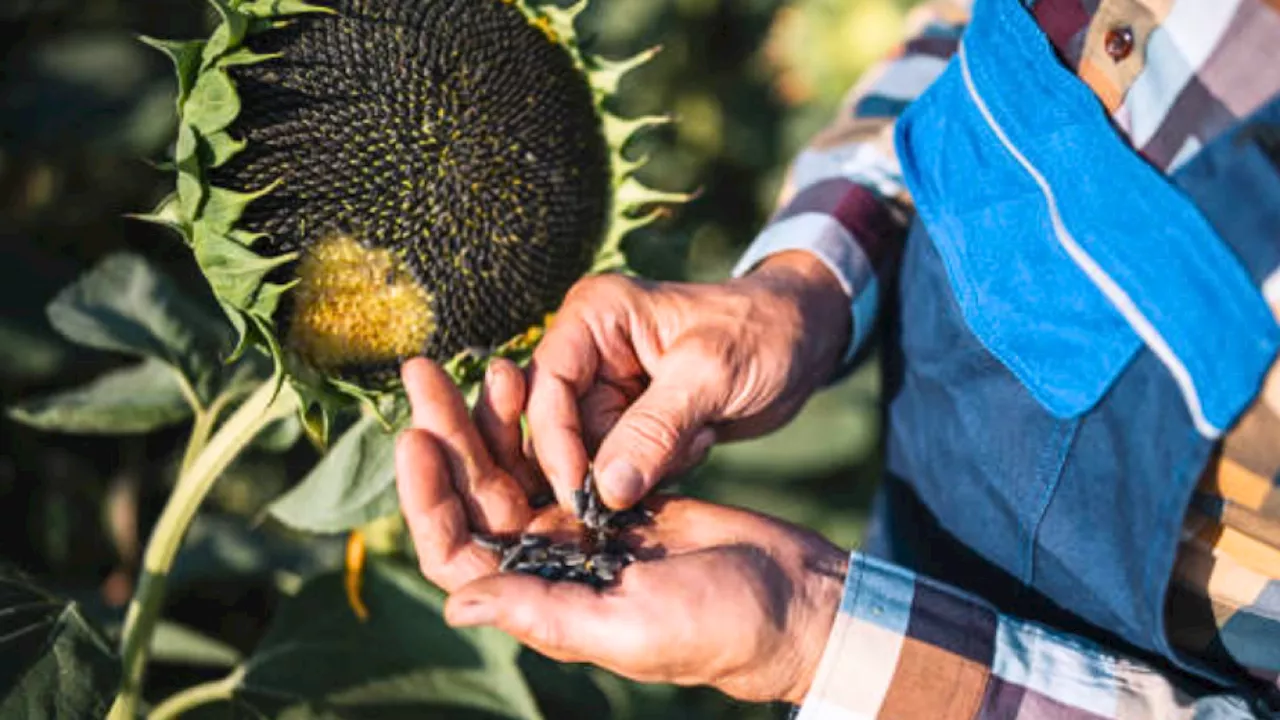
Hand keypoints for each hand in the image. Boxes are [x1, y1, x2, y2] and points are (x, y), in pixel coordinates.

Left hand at [396, 357, 848, 703]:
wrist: (790, 598)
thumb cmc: (718, 625)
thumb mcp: (628, 624)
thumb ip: (544, 612)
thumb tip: (454, 605)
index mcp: (540, 599)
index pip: (455, 551)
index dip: (427, 498)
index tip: (416, 438)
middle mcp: (547, 564)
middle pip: (475, 496)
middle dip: (447, 434)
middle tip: (423, 374)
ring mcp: (578, 528)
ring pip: (513, 467)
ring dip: (489, 418)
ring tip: (480, 363)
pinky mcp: (611, 496)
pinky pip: (558, 452)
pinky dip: (540, 419)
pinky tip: (529, 377)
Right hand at [529, 251, 850, 509]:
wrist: (805, 340)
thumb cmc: (762, 334)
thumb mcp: (711, 375)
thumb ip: (654, 430)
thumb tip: (605, 491)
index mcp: (593, 316)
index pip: (546, 389)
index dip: (555, 445)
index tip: (582, 495)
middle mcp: (588, 350)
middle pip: (561, 429)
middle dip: (609, 462)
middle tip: (670, 458)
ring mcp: (608, 388)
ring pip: (593, 456)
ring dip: (644, 466)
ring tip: (697, 435)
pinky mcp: (630, 421)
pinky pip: (622, 467)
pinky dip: (660, 469)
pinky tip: (700, 440)